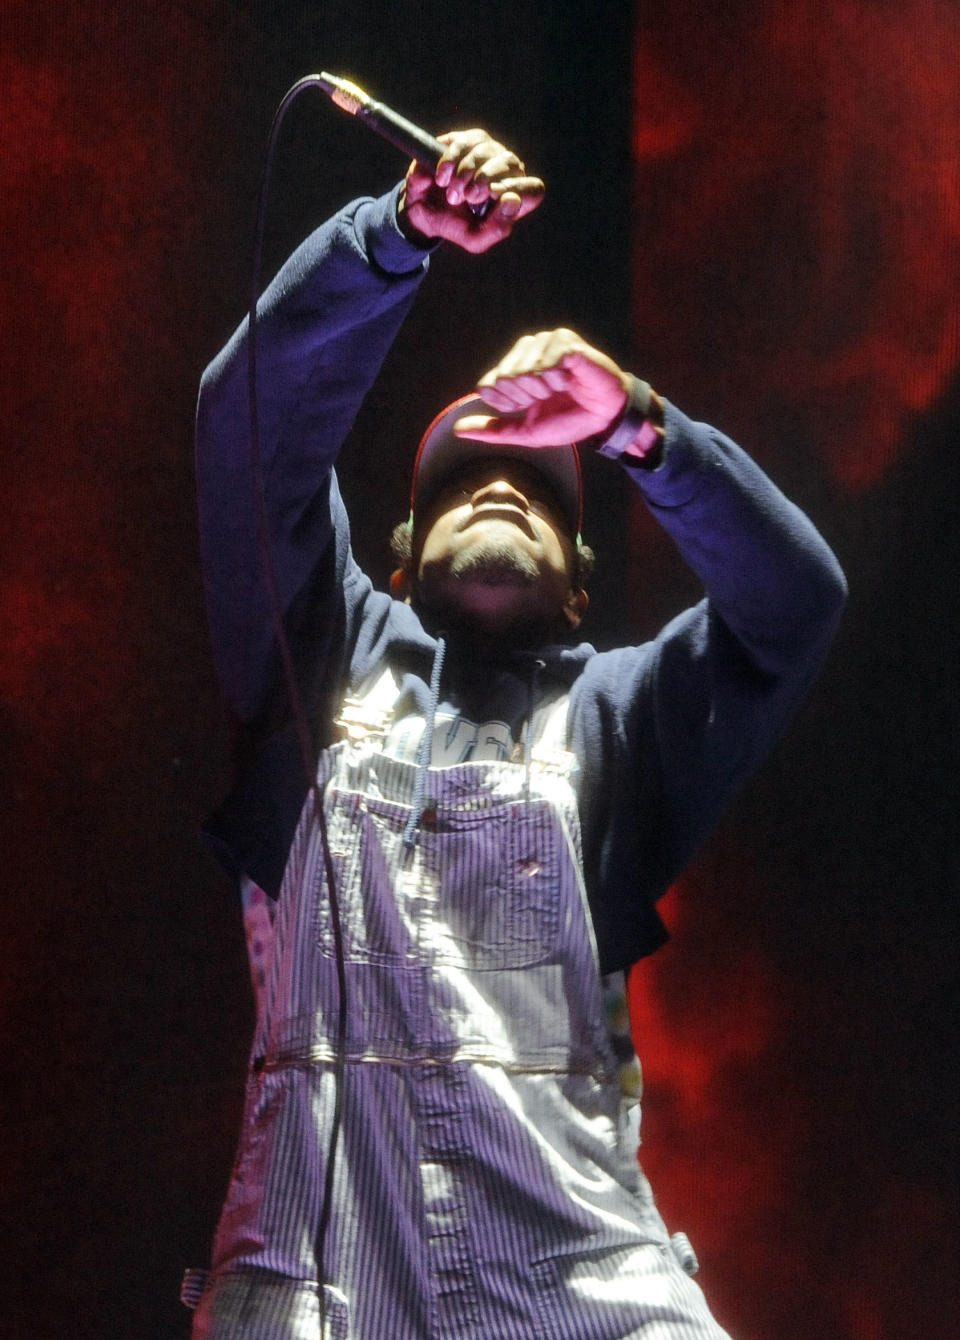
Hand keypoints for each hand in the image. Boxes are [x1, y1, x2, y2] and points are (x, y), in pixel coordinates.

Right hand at [399, 129, 543, 253]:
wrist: (424, 213)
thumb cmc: (455, 226)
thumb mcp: (475, 240)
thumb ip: (497, 229)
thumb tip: (512, 199)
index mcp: (513, 197)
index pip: (534, 189)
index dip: (518, 190)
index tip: (492, 197)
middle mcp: (505, 171)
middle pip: (511, 163)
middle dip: (485, 181)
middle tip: (466, 198)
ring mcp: (487, 151)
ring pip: (487, 150)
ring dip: (465, 174)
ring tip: (452, 194)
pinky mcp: (464, 140)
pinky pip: (464, 142)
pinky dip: (451, 161)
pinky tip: (442, 178)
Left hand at [453, 329, 630, 444]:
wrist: (604, 418)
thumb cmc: (568, 420)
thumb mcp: (525, 431)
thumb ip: (492, 430)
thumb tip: (456, 430)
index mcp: (514, 367)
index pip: (488, 385)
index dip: (508, 403)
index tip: (530, 406)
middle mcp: (527, 350)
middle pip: (504, 379)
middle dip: (528, 398)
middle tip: (551, 396)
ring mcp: (546, 343)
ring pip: (524, 371)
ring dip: (545, 390)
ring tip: (562, 388)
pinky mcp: (566, 342)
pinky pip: (547, 364)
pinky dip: (558, 380)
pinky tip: (570, 379)